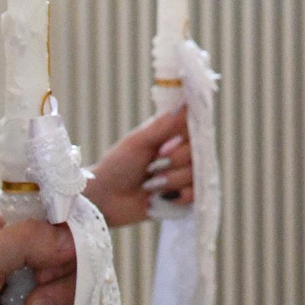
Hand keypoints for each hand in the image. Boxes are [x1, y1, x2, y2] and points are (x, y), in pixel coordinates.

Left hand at [85, 106, 193, 227]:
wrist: (106, 199)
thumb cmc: (118, 166)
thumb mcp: (138, 142)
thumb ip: (162, 126)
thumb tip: (185, 106)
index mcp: (170, 136)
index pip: (194, 128)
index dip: (184, 137)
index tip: (164, 146)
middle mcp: (180, 154)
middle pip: (197, 151)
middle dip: (174, 160)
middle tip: (153, 164)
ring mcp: (182, 176)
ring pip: (195, 173)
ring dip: (170, 180)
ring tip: (150, 184)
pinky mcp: (183, 197)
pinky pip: (195, 193)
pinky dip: (177, 196)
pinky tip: (160, 197)